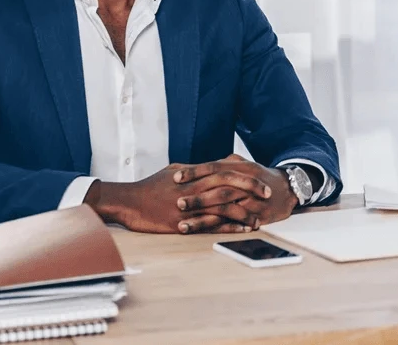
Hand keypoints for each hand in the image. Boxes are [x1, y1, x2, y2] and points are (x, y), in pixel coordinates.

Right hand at [85, 162, 267, 234]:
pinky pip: (210, 226)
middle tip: (268, 194)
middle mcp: (195, 188)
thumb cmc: (151, 186)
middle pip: (230, 186)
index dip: (245, 175)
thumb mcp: (174, 171)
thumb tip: (209, 167)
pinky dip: (228, 228)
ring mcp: (190, 206)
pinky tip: (241, 230)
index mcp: (194, 174)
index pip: (226, 171)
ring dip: (244, 213)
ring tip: (259, 219)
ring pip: (223, 207)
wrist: (129, 201)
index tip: (261, 179)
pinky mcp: (183, 223)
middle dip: (251, 190)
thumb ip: (194, 170)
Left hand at [172, 154, 297, 232]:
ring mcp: (251, 199)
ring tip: (183, 224)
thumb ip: (224, 164)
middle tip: (177, 201)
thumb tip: (199, 166)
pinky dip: (219, 228)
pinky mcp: (255, 215)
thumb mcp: (245, 165)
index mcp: (241, 167)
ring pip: (224, 207)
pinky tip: (205, 233)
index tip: (176, 177)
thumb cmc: (262, 177)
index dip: (195, 171)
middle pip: (219, 187)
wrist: (289, 189)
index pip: (214, 167)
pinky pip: (234, 223)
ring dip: (202, 217)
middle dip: (197, 196)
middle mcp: (246, 182)